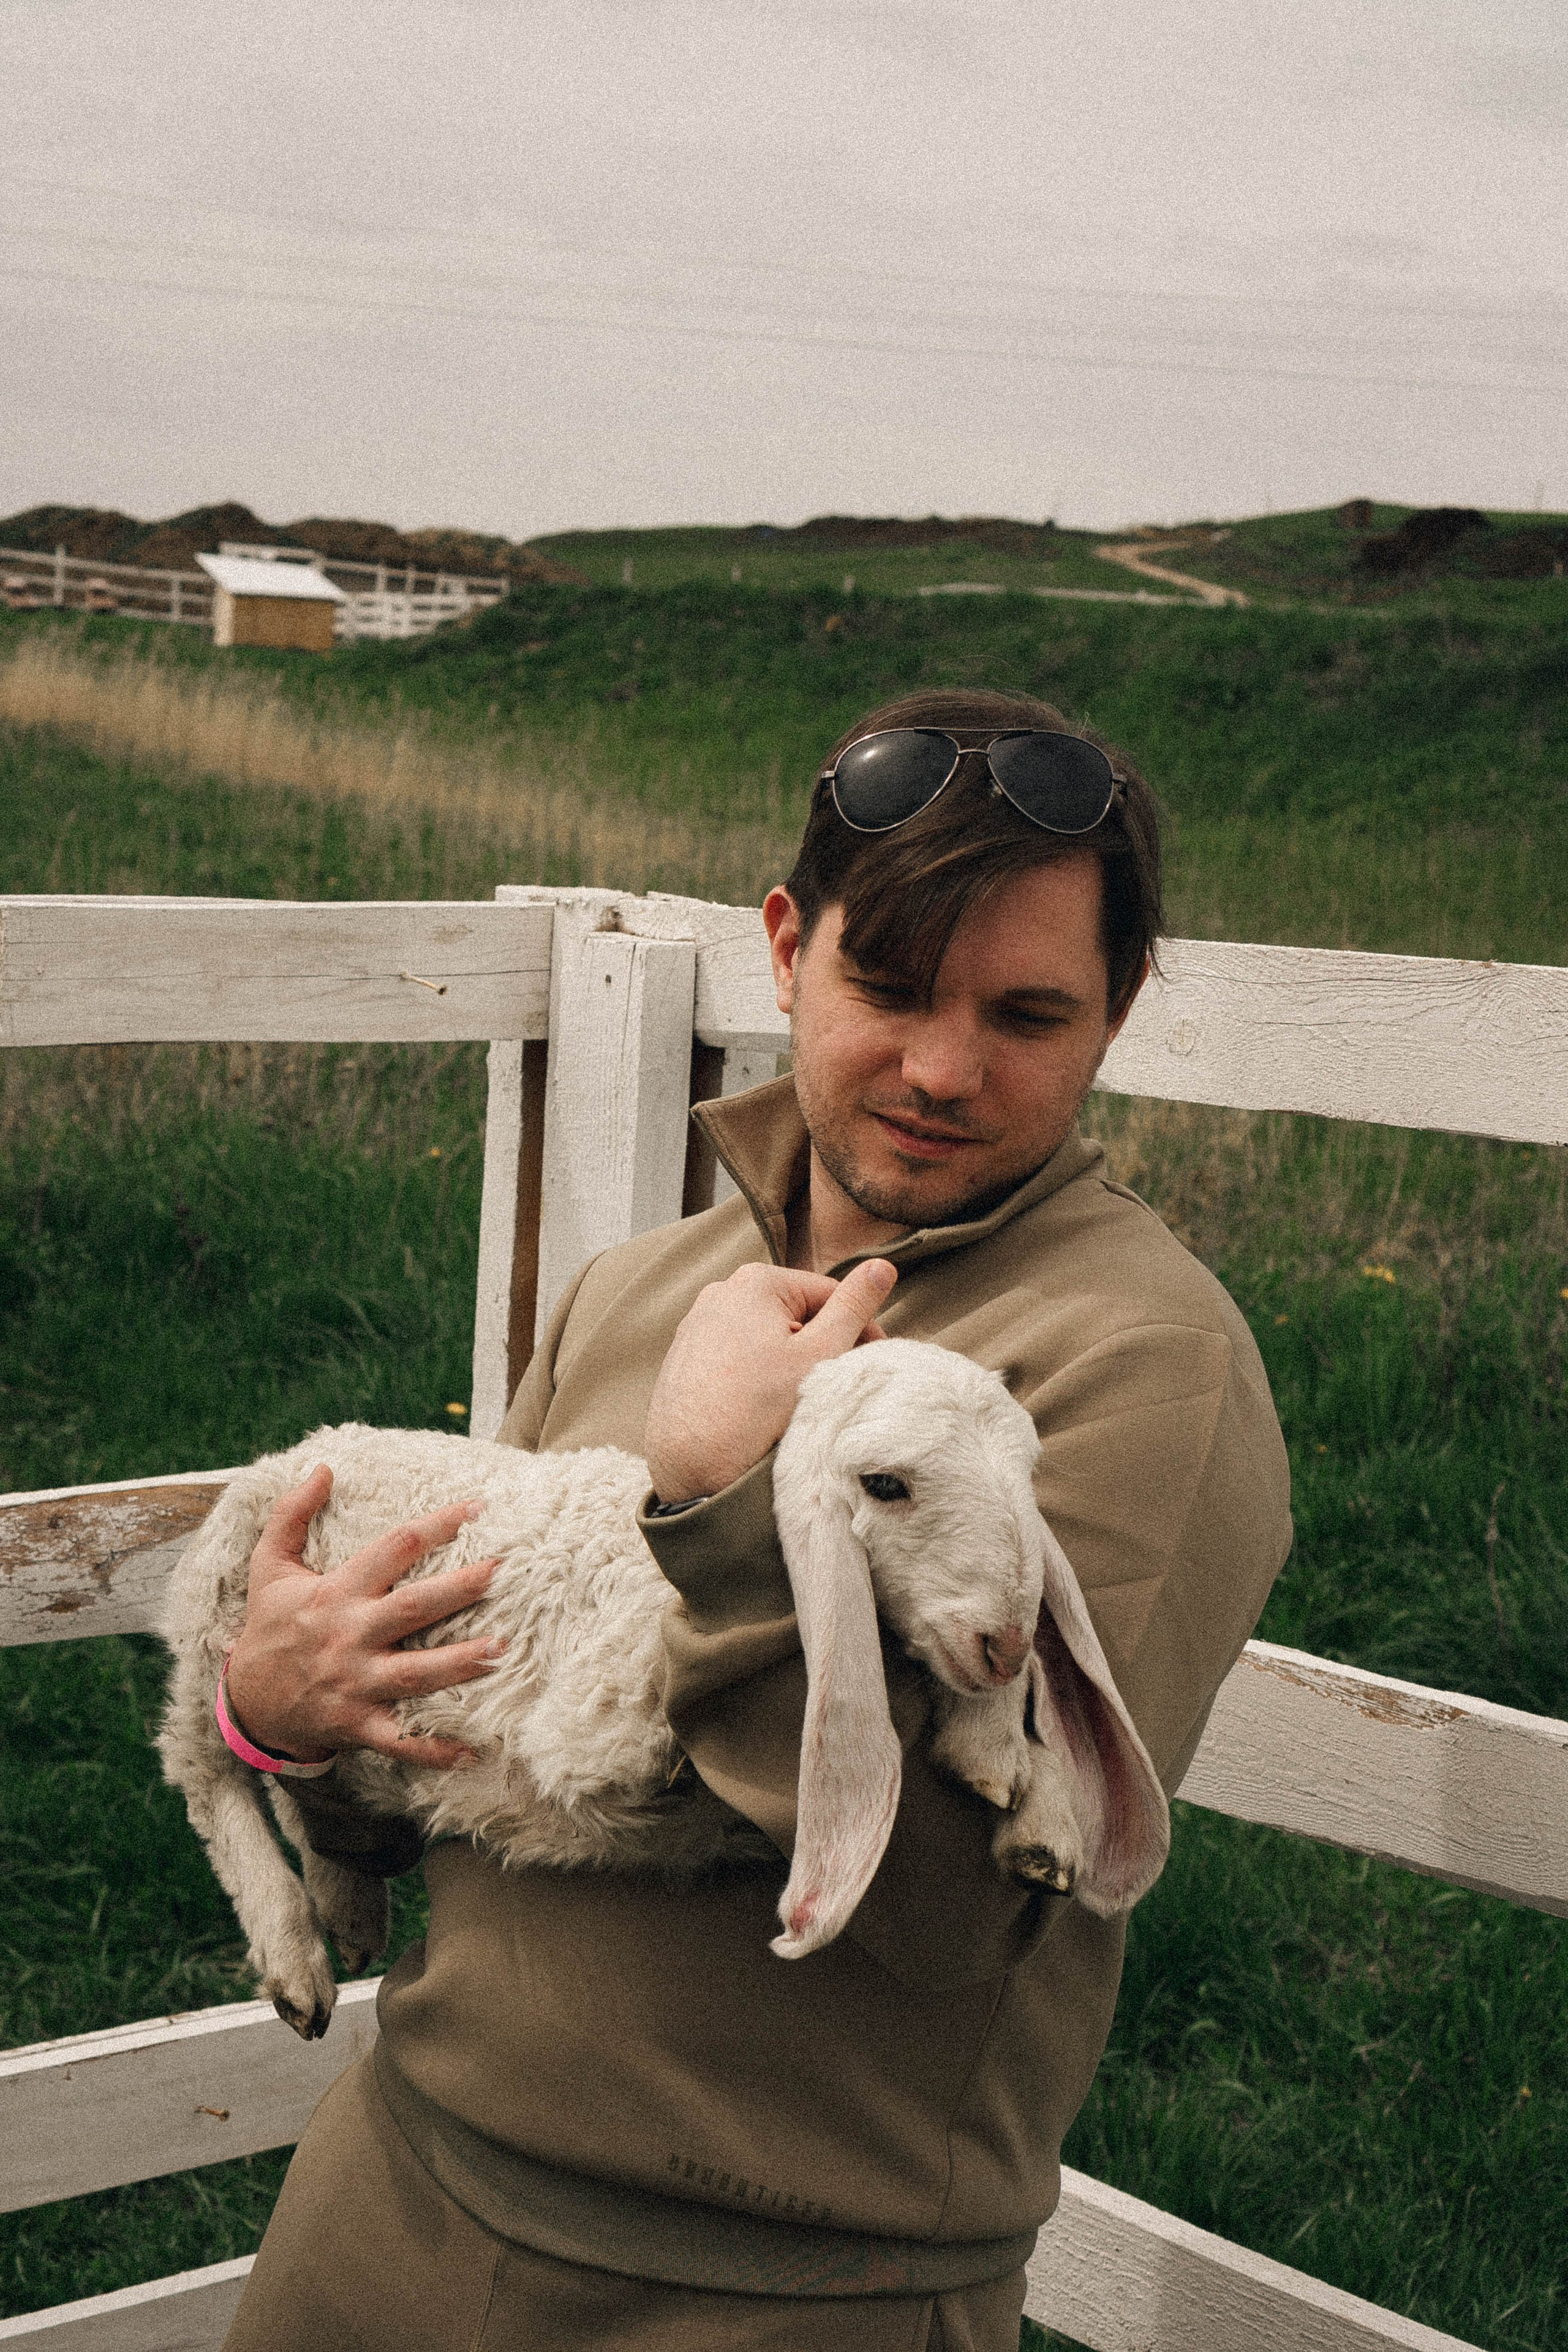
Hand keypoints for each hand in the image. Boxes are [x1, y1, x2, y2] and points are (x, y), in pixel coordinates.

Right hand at [223, 1467, 506, 1769]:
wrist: (246, 1701)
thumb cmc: (269, 1626)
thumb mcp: (270, 1566)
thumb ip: (291, 1514)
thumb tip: (322, 1467)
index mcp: (336, 1593)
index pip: (393, 1549)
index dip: (436, 1525)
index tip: (480, 1508)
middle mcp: (350, 1636)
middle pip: (413, 1608)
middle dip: (460, 1590)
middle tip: (505, 1573)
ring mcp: (355, 1683)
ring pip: (416, 1673)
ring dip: (461, 1663)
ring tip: (504, 1650)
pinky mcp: (358, 1724)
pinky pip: (401, 1740)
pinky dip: (434, 1750)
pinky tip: (475, 1751)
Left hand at [643, 1258, 896, 1504]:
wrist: (689, 1464)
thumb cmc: (755, 1409)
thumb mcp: (819, 1354)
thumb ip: (853, 1306)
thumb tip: (881, 1266)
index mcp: (755, 1281)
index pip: (828, 1294)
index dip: (860, 1326)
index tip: (873, 1358)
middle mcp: (720, 1292)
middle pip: (795, 1312)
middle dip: (822, 1342)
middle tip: (837, 1382)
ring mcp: (697, 1323)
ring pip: (766, 1334)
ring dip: (790, 1359)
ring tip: (799, 1398)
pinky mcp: (685, 1355)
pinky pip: (737, 1353)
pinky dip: (758, 1371)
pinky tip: (764, 1404)